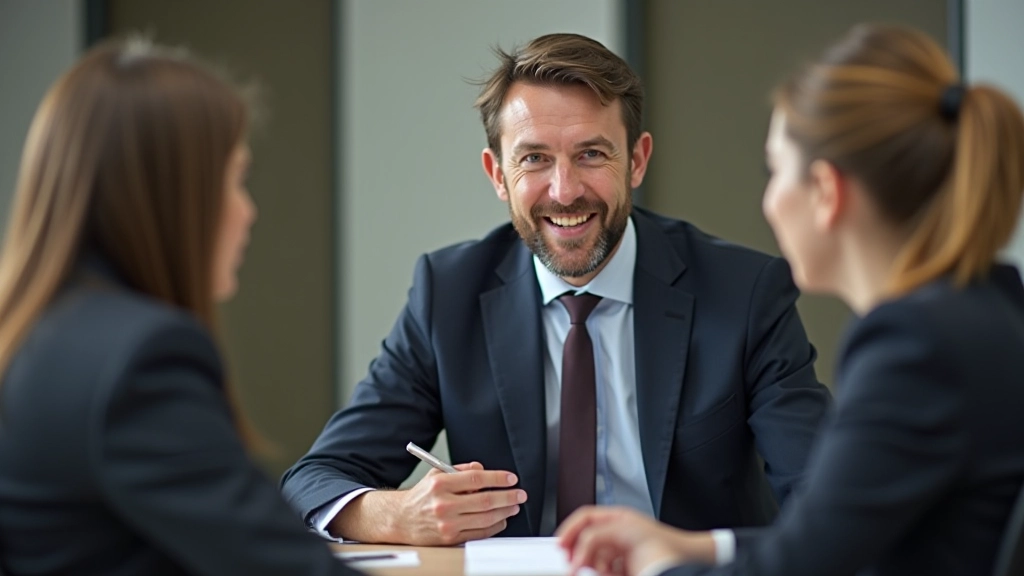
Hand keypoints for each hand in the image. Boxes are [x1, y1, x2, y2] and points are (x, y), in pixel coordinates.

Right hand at [332, 462, 526, 544]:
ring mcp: (447, 523)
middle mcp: (444, 504)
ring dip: (504, 512)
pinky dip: (494, 527)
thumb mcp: (436, 474)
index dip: (498, 478)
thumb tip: (483, 470)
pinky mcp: (450, 538)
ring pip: (485, 518)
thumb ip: (460, 470)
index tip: (511, 478)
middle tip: (520, 494)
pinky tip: (501, 520)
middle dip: (507, 496)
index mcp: (441, 484)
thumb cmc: (421, 496)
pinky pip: (479, 533)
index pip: (477, 479)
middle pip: (485, 500)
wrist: (401, 519)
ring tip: (513, 506)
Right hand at [556, 506, 714, 575]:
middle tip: (573, 565)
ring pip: (593, 562)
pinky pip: (602, 573)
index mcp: (617, 519)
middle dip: (579, 554)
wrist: (688, 565)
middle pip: (585, 543)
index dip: (569, 530)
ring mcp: (621, 556)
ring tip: (602, 573)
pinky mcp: (624, 573)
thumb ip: (596, 536)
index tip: (561, 546)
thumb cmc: (667, 545)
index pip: (584, 519)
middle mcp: (617, 537)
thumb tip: (578, 551)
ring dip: (592, 569)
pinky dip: (602, 575)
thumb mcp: (624, 531)